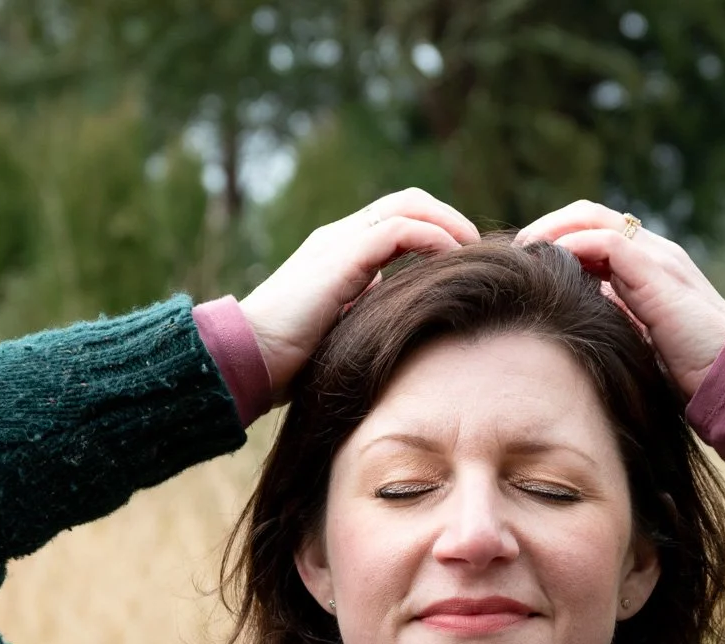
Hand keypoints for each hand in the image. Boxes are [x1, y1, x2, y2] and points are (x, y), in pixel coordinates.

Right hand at [239, 188, 479, 390]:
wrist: (248, 358)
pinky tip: (454, 260)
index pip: (393, 220)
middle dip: (447, 217)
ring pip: (407, 205)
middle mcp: (338, 238)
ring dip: (449, 223)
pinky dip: (434, 237)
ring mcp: (338, 242)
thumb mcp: (337, 332)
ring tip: (473, 250)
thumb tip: (394, 321)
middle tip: (476, 247)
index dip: (432, 229)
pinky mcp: (342, 256)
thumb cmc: (287, 360)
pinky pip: (401, 230)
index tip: (461, 259)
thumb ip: (362, 315)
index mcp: (337, 253)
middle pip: (406, 201)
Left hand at [515, 201, 724, 400]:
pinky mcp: (656, 273)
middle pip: (589, 214)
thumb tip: (573, 321)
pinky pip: (607, 241)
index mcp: (650, 266)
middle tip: (517, 253)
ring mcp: (658, 257)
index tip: (528, 265)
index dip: (557, 238)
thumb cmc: (689, 371)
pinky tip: (549, 266)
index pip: (596, 231)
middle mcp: (654, 252)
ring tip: (524, 255)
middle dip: (547, 227)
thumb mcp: (639, 340)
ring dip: (551, 231)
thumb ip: (614, 320)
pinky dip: (571, 246)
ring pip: (593, 218)